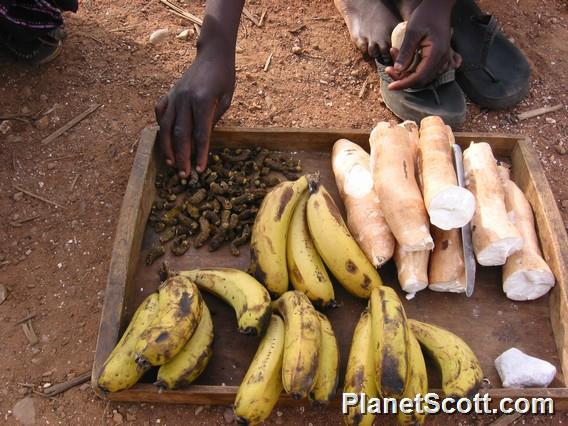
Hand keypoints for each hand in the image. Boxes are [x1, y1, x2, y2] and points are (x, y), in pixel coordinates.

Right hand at [155, 42, 234, 175]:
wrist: (213, 54)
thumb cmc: (224, 77)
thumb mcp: (226, 98)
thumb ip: (214, 118)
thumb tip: (203, 140)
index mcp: (201, 101)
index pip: (200, 134)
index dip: (199, 154)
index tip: (199, 169)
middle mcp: (184, 99)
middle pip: (181, 134)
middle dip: (182, 157)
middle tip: (184, 175)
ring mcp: (174, 96)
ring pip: (166, 127)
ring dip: (167, 147)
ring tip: (171, 163)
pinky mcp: (169, 93)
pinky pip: (160, 113)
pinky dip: (160, 126)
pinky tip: (162, 140)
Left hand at [385, 0, 454, 89]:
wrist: (438, 6)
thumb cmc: (426, 15)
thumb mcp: (412, 31)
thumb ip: (406, 51)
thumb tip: (398, 70)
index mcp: (437, 54)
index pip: (419, 77)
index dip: (403, 83)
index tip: (390, 86)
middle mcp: (442, 59)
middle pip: (420, 80)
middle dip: (403, 78)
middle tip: (388, 69)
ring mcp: (441, 59)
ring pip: (422, 75)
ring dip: (406, 71)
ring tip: (394, 56)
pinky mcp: (438, 57)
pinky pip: (424, 69)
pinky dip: (411, 67)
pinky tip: (402, 56)